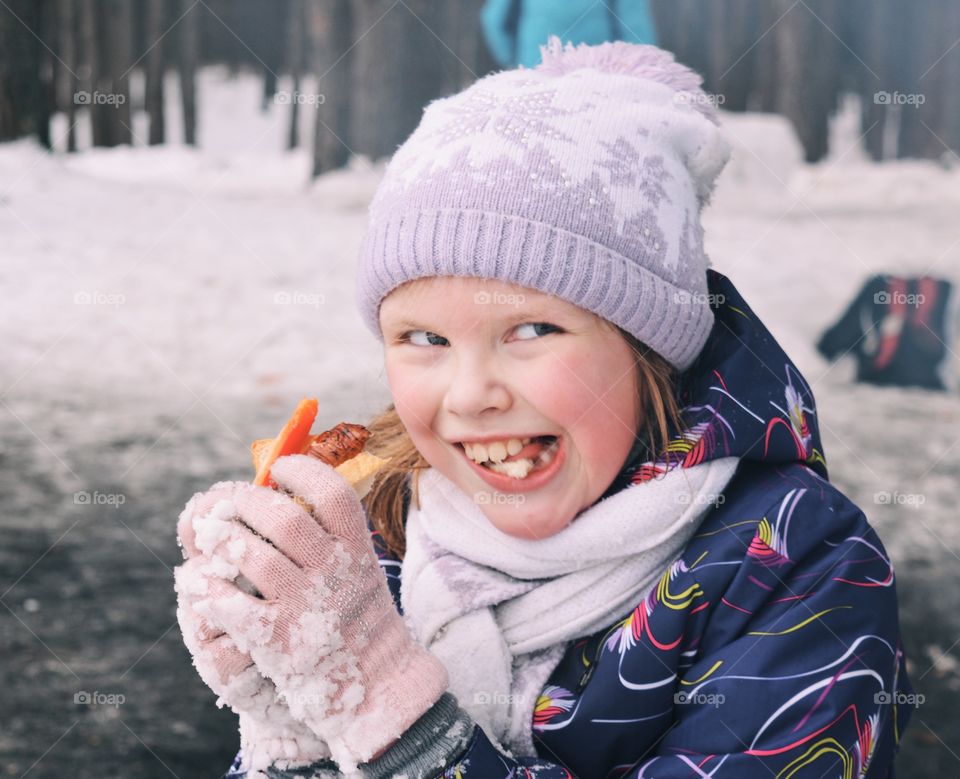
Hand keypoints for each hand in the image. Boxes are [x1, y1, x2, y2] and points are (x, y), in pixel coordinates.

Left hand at [192, 456, 448, 771]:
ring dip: (222, 539)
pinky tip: (202, 584)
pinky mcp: (279, 641)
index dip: (301, 470)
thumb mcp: (362, 567)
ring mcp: (307, 606)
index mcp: (358, 548)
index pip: (331, 492)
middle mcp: (335, 572)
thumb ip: (333, 533)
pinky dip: (209, 589)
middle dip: (245, 502)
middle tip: (230, 503)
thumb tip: (283, 488)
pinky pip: (231, 604)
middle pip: (282, 517)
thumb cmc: (360, 617)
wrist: (378, 684)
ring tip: (211, 535)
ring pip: (252, 555)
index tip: (279, 468)